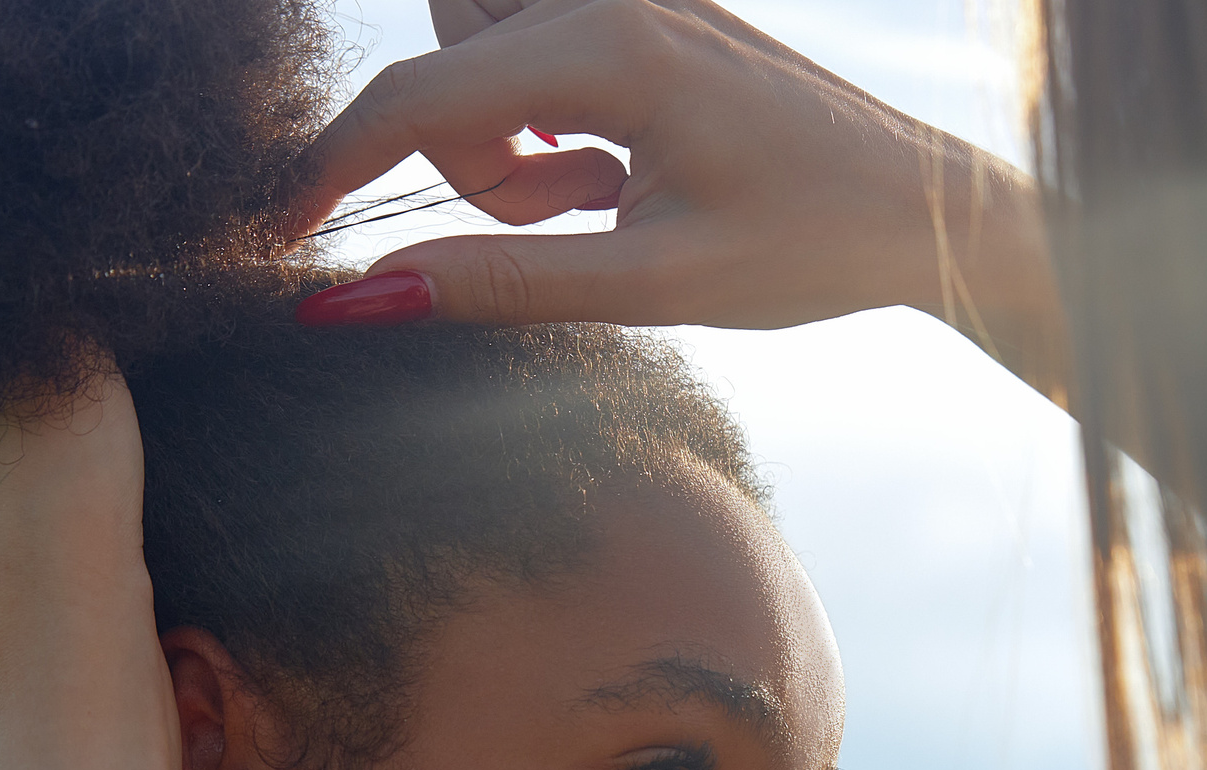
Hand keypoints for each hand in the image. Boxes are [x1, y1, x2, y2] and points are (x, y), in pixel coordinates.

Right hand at [298, 0, 1063, 390]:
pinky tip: (617, 170)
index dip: (331, 167)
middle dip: (468, 160)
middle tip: (565, 224)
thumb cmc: (811, 245)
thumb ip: (496, 285)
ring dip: (504, 139)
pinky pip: (536, 44)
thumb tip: (357, 302)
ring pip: (481, 47)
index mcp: (614, 47)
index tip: (281, 239)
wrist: (926, 207)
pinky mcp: (651, 11)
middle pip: (444, 61)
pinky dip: (546, 116)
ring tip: (598, 202)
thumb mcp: (649, 284)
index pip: (418, 97)